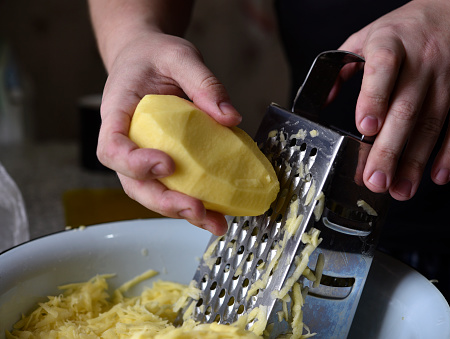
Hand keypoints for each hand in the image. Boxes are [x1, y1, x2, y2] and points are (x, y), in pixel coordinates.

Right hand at [97, 31, 240, 234]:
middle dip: (164, 201)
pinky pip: (171, 185)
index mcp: (117, 112)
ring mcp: (142, 154)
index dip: (134, 163)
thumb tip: (230, 117)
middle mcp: (125, 140)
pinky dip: (192, 200)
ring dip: (181, 211)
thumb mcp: (180, 56)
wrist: (146, 59)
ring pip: (152, 193)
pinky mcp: (162, 162)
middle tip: (197, 209)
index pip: (112, 148)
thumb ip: (203, 82)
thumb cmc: (155, 56)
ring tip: (214, 222)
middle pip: (132, 183)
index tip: (167, 163)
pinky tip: (217, 210)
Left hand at [339, 0, 449, 200]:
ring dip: (415, 162)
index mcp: (390, 44)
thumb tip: (322, 99)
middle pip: (405, 110)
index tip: (365, 127)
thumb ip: (343, 65)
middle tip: (375, 181)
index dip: (374, 98)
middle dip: (388, 150)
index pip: (382, 69)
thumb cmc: (410, 28)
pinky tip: (438, 175)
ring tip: (400, 189)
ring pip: (432, 124)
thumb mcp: (371, 34)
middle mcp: (422, 61)